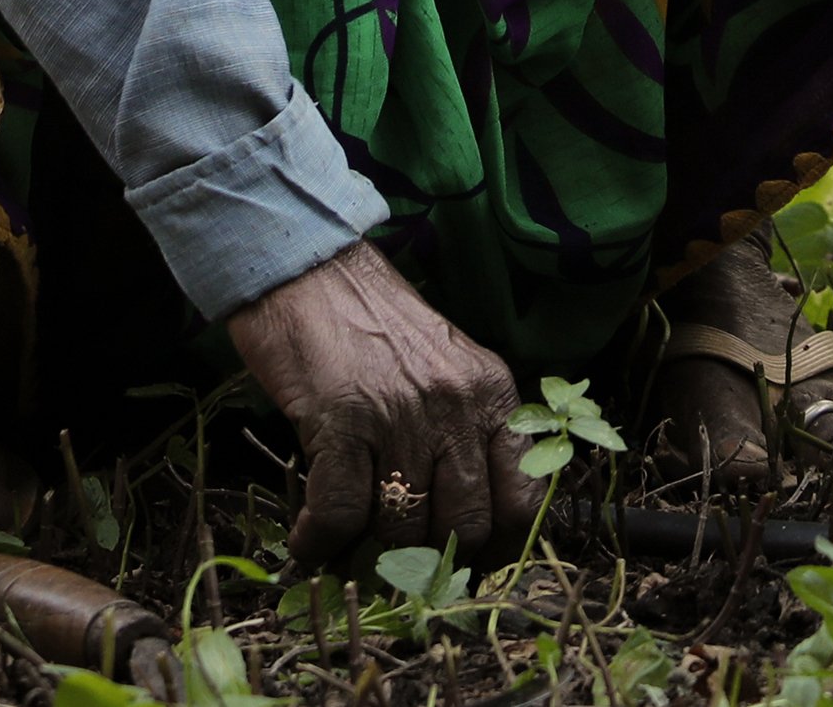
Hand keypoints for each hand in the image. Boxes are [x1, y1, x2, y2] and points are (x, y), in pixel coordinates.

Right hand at [226, 240, 537, 567]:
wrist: (310, 268)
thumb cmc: (373, 324)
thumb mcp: (445, 366)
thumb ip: (464, 430)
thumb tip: (466, 521)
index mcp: (491, 392)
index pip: (523, 498)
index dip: (497, 547)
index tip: (467, 563)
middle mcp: (455, 405)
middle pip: (463, 526)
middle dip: (430, 557)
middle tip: (399, 562)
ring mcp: (400, 415)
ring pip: (402, 528)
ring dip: (371, 551)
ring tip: (350, 545)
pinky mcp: (341, 422)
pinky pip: (339, 516)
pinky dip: (320, 543)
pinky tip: (309, 541)